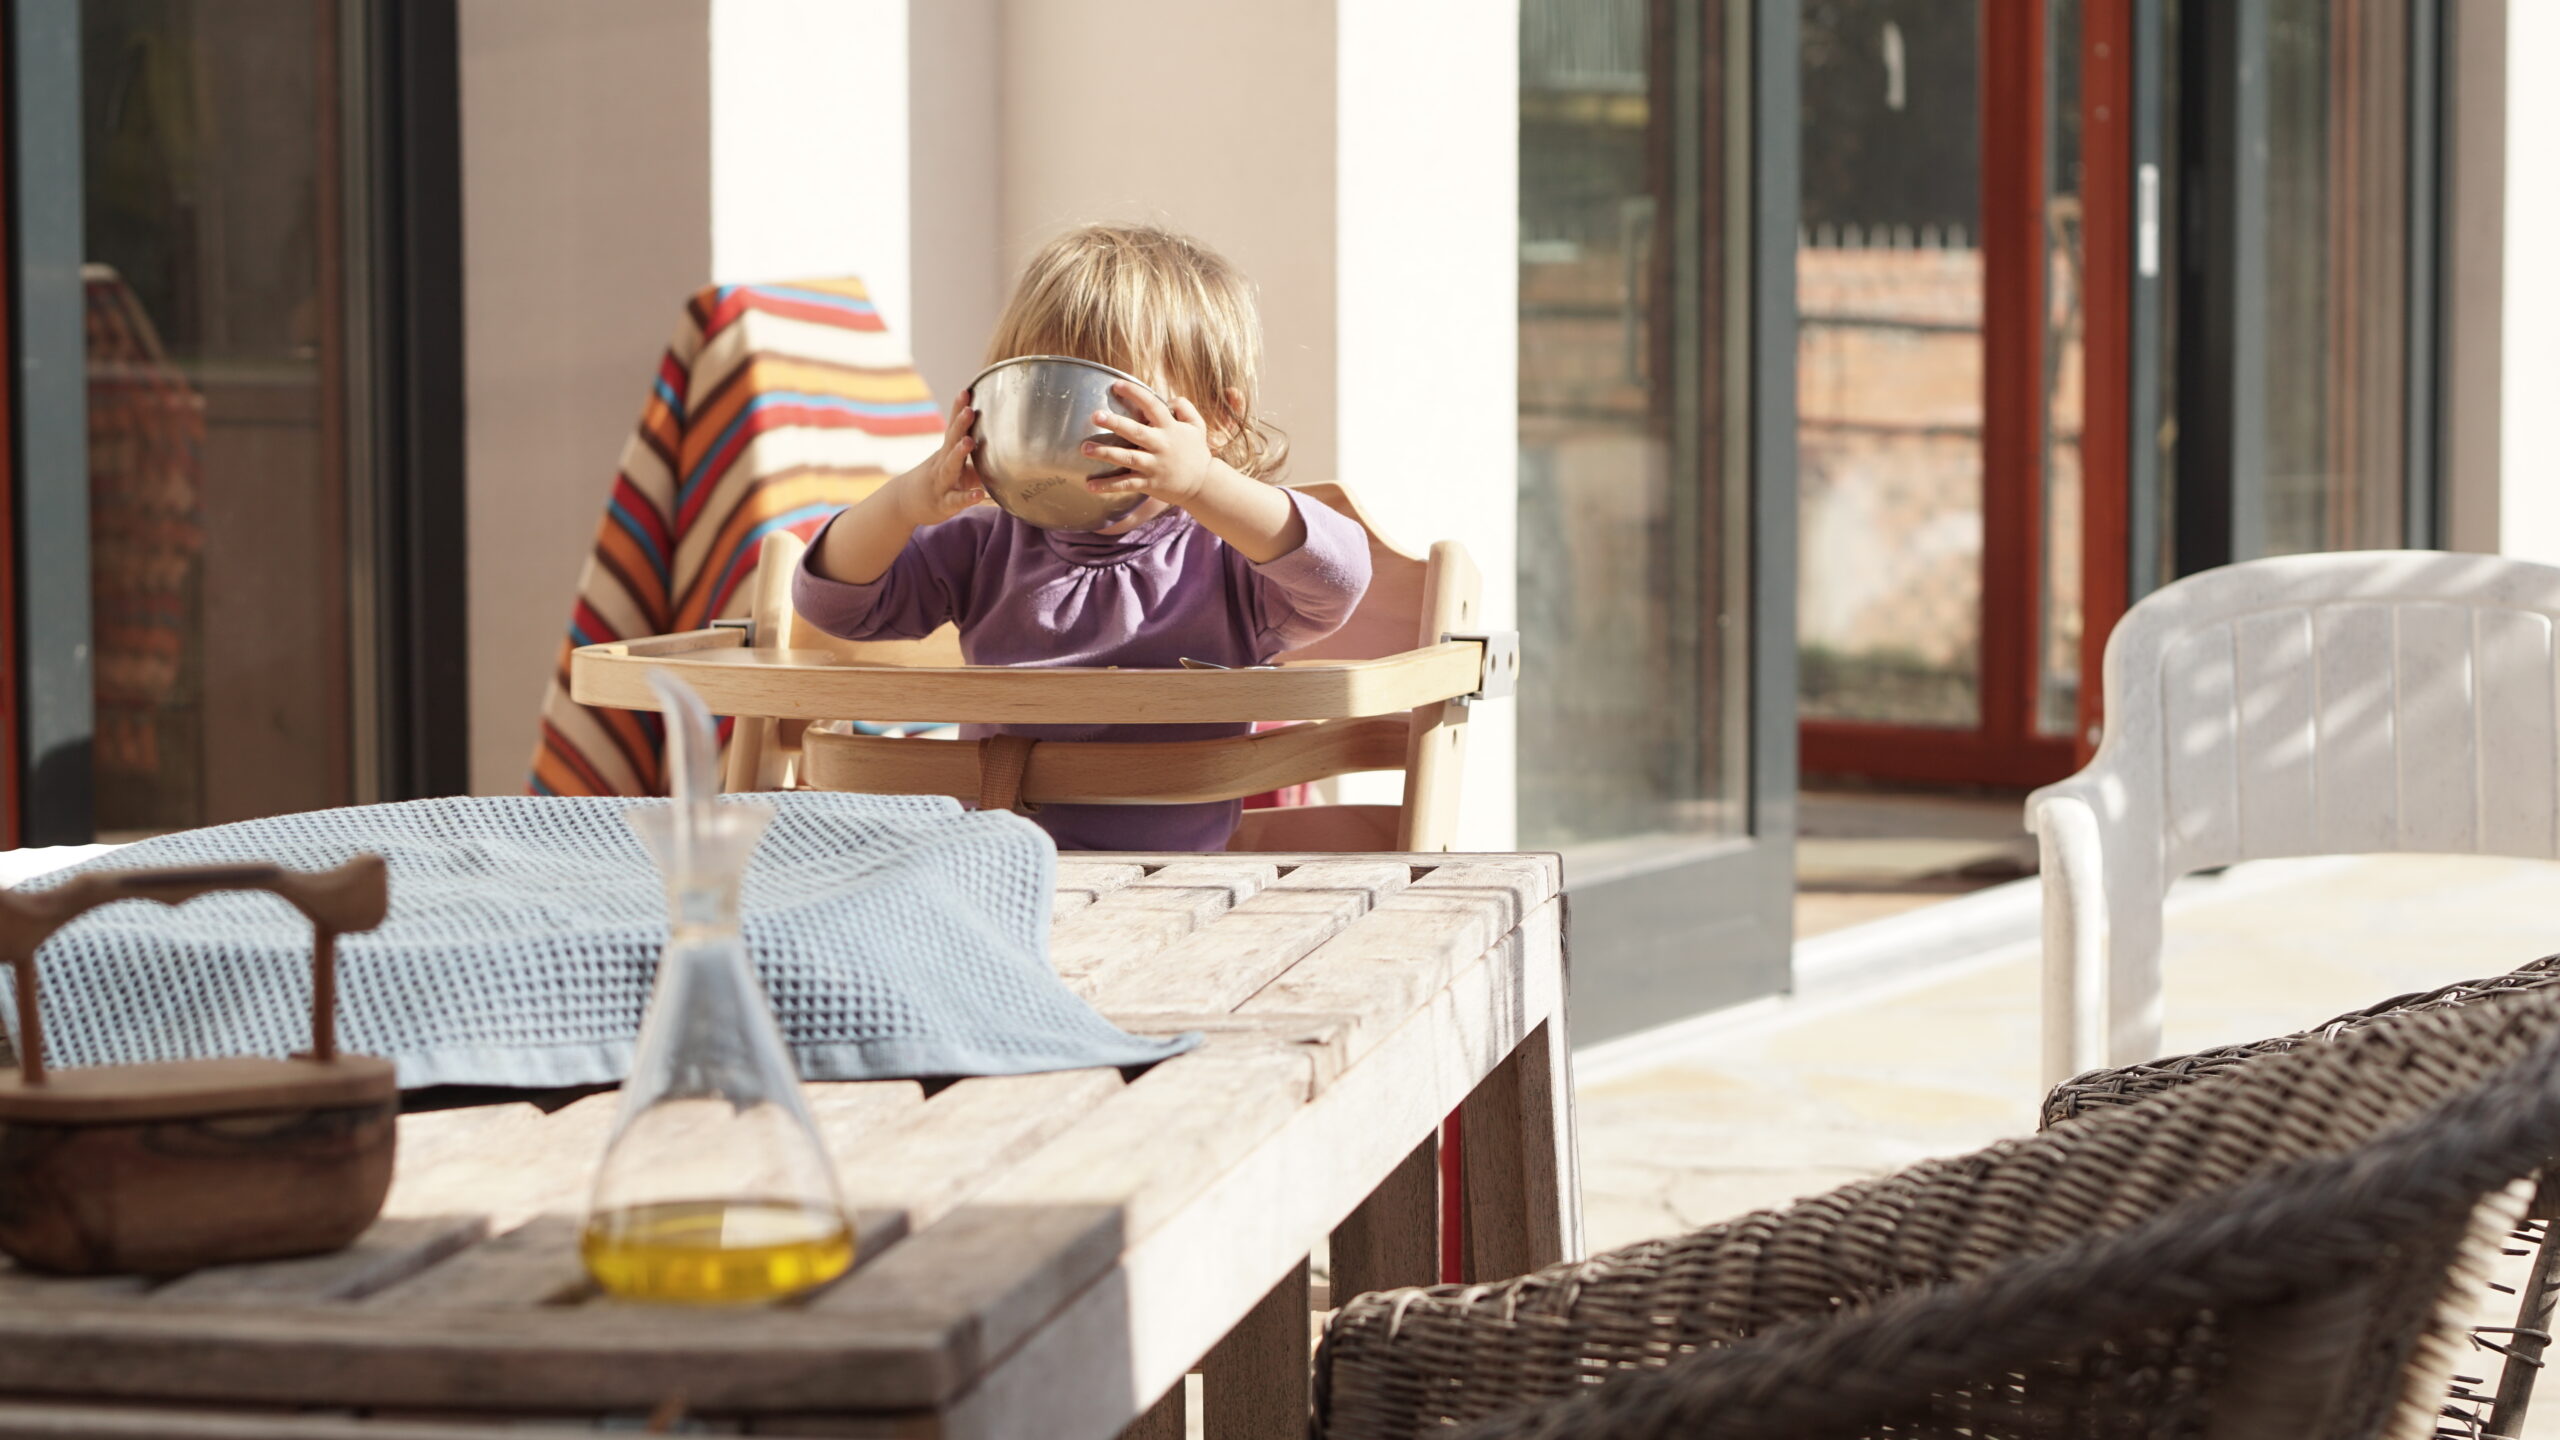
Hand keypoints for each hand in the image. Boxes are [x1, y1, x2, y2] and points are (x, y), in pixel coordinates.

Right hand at [893, 389, 987, 525]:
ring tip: (969, 441)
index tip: (966, 391)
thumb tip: (1001, 448)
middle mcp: (942, 464)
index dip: (958, 410)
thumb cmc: (936, 481)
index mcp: (946, 452)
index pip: (952, 428)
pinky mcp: (944, 504)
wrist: (903, 503)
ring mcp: (941, 483)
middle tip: (969, 409)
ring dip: (959, 454)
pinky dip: (967, 497)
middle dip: (960, 425)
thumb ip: (975, 458)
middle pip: (950, 442)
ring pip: (950, 467)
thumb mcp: (954, 467)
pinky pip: (956, 500)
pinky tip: (979, 495)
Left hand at [1082, 382, 1220, 505]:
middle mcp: (1161, 445)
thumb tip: (1169, 398)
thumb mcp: (1197, 425)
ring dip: (1105, 453)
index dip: (1135, 394)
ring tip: (1085, 448)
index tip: (1116, 385)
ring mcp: (1154, 466)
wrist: (1203, 485)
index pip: (1152, 405)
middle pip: (1136, 432)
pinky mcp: (1149, 483)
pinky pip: (1126, 484)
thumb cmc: (1196, 451)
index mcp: (1170, 428)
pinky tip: (1090, 485)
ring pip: (1127, 458)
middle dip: (1115, 423)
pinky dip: (1108, 486)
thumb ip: (1185, 407)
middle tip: (1095, 416)